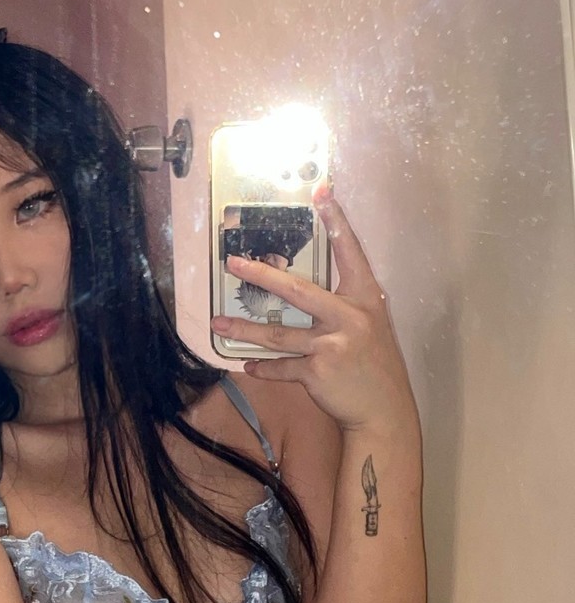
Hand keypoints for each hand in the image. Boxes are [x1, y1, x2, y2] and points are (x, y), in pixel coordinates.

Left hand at [210, 187, 416, 433]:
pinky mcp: (317, 371)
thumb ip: (344, 306)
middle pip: (296, 290)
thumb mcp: (370, 327)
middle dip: (261, 275)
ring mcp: (332, 344)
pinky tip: (248, 365)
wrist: (384, 411)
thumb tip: (305, 291)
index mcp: (365, 299)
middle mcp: (350, 316)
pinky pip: (281, 366)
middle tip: (232, 263)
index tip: (321, 191)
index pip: (350, 252)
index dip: (336, 221)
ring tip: (218, 323)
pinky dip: (263, 367)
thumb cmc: (374, 366)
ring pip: (277, 334)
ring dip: (243, 330)